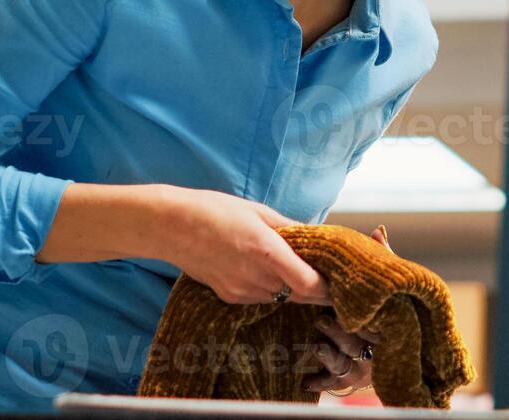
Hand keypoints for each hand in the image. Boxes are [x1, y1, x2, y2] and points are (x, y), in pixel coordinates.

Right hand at [163, 187, 329, 305]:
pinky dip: (270, 288)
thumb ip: (290, 227)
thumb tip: (315, 234)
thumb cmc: (214, 211)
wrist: (170, 226)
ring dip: (292, 288)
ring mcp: (241, 291)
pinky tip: (266, 271)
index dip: (327, 287)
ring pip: (280, 298)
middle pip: (299, 295)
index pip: (310, 285)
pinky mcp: (229, 297)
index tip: (338, 280)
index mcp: (268, 252)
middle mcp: (257, 278)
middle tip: (327, 276)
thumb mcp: (258, 211)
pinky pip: (260, 298)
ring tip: (295, 268)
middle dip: (315, 288)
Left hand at [303, 225, 393, 395]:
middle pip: (358, 343)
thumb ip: (381, 258)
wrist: (378, 347)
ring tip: (316, 346)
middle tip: (324, 320)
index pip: (375, 321)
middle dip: (342, 334)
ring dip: (331, 356)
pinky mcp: (345, 379)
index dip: (363, 315)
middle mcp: (374, 348)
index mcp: (384, 325)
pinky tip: (304, 381)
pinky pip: (333, 383)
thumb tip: (378, 230)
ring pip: (346, 364)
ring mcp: (360, 366)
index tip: (344, 307)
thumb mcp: (377, 285)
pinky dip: (319, 382)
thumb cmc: (375, 308)